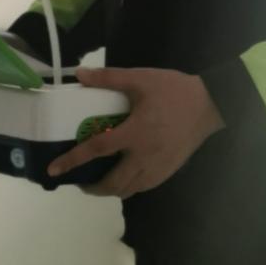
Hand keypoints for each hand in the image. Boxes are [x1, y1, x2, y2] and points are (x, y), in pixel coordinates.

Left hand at [48, 65, 223, 196]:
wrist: (211, 104)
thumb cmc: (174, 90)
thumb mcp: (140, 78)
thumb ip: (108, 78)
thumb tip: (79, 74)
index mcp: (134, 133)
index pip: (97, 150)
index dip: (73, 160)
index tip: (54, 170)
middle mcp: (144, 156)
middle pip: (113, 183)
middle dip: (93, 188)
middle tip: (81, 181)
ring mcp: (158, 167)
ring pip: (129, 190)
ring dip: (110, 190)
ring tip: (101, 183)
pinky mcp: (169, 170)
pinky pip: (144, 187)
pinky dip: (129, 187)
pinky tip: (125, 178)